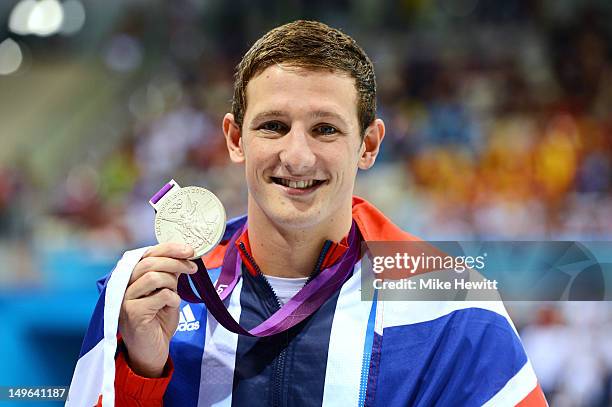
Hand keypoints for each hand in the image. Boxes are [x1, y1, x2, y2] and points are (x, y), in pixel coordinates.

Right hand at [118, 243, 196, 376]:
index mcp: (131, 277)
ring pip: (153, 276)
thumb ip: (169, 276)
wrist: (151, 352)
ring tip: (176, 293)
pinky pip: (159, 296)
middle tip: (192, 267)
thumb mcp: (166, 293)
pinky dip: (172, 298)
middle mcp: (123, 286)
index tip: (190, 250)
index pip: (147, 254)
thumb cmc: (158, 322)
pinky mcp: (132, 313)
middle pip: (150, 262)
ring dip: (172, 282)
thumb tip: (183, 255)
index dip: (169, 248)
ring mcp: (125, 300)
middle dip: (175, 262)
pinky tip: (171, 306)